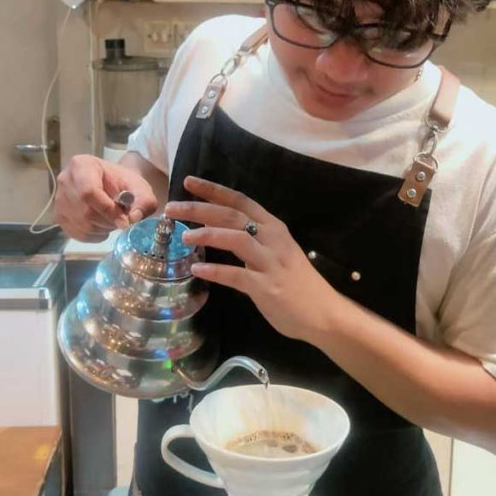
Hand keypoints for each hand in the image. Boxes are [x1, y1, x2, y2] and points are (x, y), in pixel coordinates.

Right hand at [55, 154, 157, 241]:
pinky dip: (93, 236)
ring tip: (112, 220)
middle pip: (85, 211)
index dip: (108, 210)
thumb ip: (143, 201)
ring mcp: (59, 199)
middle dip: (108, 221)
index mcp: (81, 165)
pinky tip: (102, 226)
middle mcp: (65, 180)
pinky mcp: (58, 216)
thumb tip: (133, 218)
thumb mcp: (139, 187)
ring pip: (81, 224)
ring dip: (102, 229)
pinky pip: (76, 233)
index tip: (124, 221)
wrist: (112, 185)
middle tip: (121, 220)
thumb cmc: (123, 183)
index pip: (89, 192)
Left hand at [164, 176, 342, 342]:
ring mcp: (271, 263)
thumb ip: (253, 239)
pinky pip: (238, 276)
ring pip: (237, 238)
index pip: (240, 200)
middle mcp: (273, 239)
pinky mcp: (268, 287)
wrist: (323, 312)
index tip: (187, 182)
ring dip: (207, 234)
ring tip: (184, 236)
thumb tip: (218, 229)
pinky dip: (216, 271)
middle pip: (232, 215)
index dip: (213, 190)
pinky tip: (197, 269)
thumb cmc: (296, 282)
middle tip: (172, 208)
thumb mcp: (276, 251)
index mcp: (274, 227)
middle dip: (199, 208)